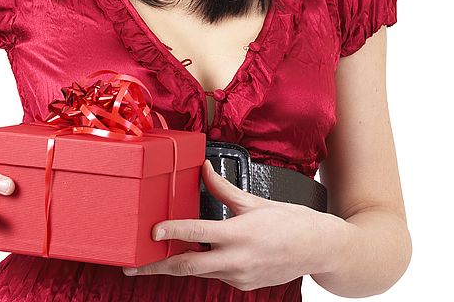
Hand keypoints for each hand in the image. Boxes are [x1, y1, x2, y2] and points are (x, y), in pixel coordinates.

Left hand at [122, 160, 345, 290]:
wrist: (321, 249)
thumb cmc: (292, 222)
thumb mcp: (255, 201)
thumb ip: (224, 188)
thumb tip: (204, 169)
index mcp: (240, 234)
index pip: (197, 234)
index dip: (171, 232)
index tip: (151, 232)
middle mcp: (238, 259)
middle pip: (187, 266)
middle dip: (156, 267)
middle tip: (132, 266)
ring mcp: (240, 276)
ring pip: (200, 272)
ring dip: (177, 266)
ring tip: (152, 261)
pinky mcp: (244, 285)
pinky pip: (216, 275)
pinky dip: (204, 266)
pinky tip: (194, 257)